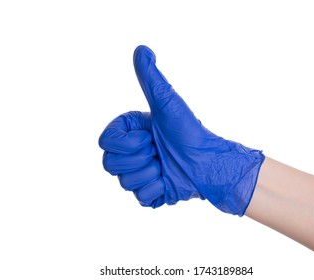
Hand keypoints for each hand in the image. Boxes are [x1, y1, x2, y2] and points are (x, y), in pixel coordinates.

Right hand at [99, 46, 264, 215]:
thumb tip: (141, 49)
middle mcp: (130, 153)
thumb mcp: (167, 103)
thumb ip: (151, 78)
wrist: (208, 162)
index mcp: (129, 133)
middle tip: (158, 152)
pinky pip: (140, 197)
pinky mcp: (148, 194)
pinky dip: (157, 189)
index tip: (149, 136)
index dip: (126, 143)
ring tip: (166, 165)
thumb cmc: (188, 131)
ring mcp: (138, 174)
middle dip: (139, 158)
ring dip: (151, 172)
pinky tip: (169, 180)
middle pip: (109, 164)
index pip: (105, 142)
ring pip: (124, 183)